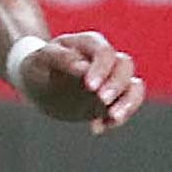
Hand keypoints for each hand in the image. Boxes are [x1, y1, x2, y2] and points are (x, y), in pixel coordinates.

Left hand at [17, 31, 142, 133]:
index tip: (89, 86)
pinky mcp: (113, 98)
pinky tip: (97, 128)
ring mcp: (112, 79)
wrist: (36, 82)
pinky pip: (126, 106)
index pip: (104, 52)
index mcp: (87, 43)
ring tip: (112, 119)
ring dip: (129, 103)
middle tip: (102, 101)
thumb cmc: (37, 66)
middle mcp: (105, 59)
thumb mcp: (41, 60)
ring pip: (135, 86)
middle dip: (117, 84)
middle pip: (125, 66)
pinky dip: (117, 118)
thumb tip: (83, 67)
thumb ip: (61, 60)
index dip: (101, 68)